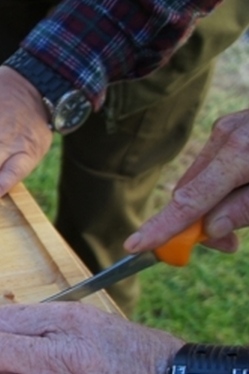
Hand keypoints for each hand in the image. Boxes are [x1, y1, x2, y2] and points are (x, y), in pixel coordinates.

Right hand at [125, 108, 248, 254]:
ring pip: (200, 180)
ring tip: (248, 212)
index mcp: (240, 152)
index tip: (135, 246)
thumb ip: (248, 209)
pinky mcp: (233, 127)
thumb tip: (211, 229)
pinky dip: (222, 186)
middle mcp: (226, 135)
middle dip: (199, 223)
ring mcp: (227, 128)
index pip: (191, 200)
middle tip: (230, 247)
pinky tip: (247, 188)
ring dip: (214, 205)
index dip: (163, 227)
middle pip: (191, 192)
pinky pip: (213, 166)